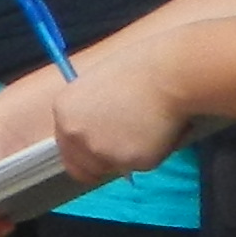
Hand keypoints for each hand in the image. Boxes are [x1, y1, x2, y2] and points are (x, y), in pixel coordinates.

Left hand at [52, 47, 195, 187]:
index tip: (98, 156)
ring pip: (116, 166)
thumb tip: (99, 128)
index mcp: (65, 112)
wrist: (170, 74)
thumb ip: (91, 112)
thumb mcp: (100, 86)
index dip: (84, 156)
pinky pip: (143, 164)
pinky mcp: (129, 161)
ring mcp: (101, 150)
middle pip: (86, 168)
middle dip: (106, 162)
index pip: (66, 151)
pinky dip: (154, 152)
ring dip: (130, 156)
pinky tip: (162, 128)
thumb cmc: (142, 69)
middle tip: (129, 146)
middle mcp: (76, 134)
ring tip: (149, 126)